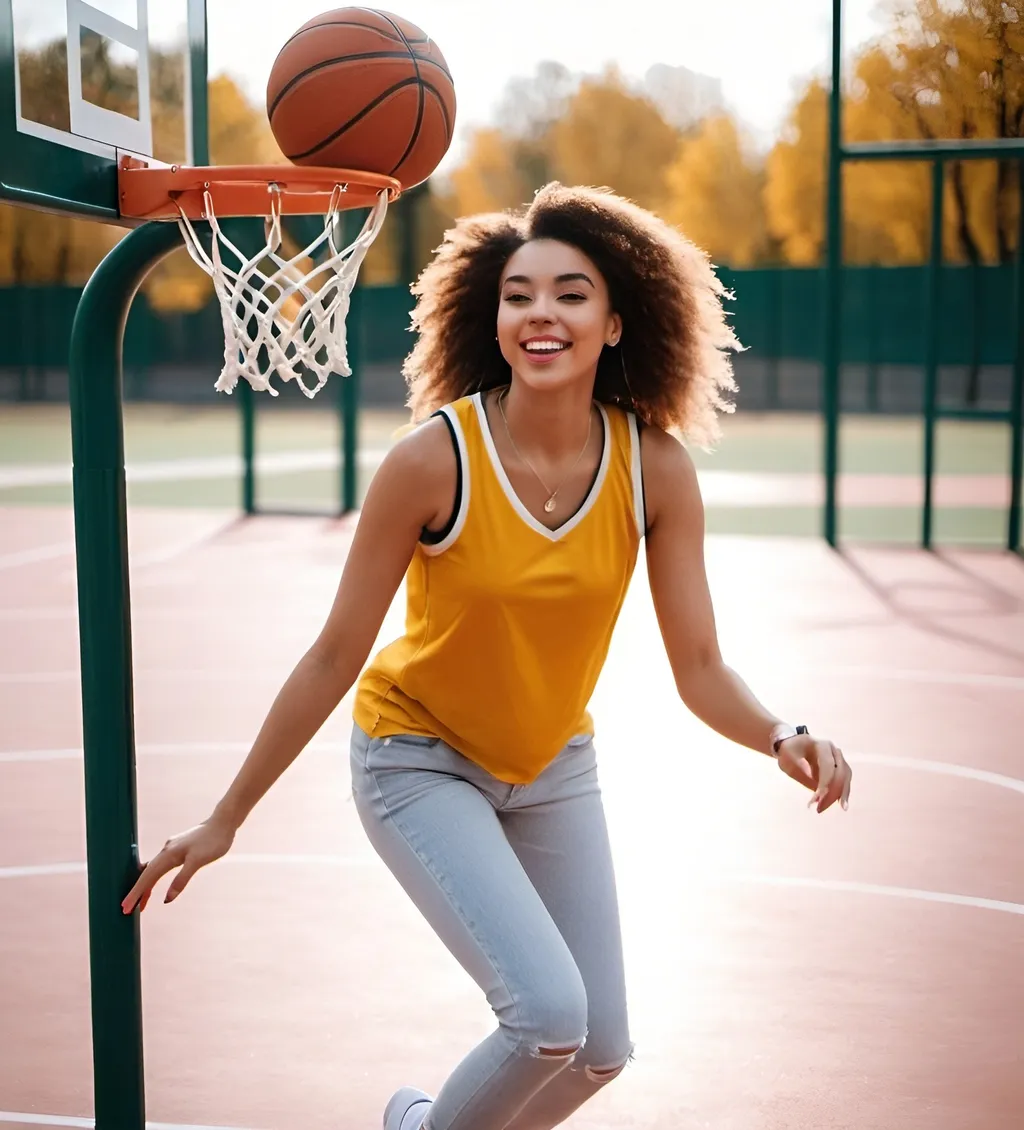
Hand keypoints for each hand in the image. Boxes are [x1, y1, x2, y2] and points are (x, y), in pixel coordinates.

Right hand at [121, 816, 235, 913]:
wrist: (224, 822)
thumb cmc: (214, 841)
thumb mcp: (198, 861)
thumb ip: (182, 879)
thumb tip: (166, 900)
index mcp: (169, 854)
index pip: (148, 877)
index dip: (136, 893)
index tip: (125, 907)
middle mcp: (166, 850)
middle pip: (147, 874)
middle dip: (137, 892)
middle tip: (126, 910)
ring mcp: (171, 848)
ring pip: (153, 870)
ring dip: (146, 886)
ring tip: (141, 905)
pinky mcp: (178, 848)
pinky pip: (161, 866)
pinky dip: (155, 877)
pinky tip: (153, 882)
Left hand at [776, 734, 851, 813]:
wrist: (793, 746)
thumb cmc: (789, 752)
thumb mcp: (788, 760)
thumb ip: (801, 772)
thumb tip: (817, 788)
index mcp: (822, 745)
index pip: (828, 765)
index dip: (825, 783)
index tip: (816, 798)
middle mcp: (834, 751)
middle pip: (840, 773)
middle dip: (832, 793)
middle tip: (818, 809)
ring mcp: (839, 759)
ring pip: (845, 779)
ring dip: (837, 796)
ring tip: (824, 808)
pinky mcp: (840, 768)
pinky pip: (844, 782)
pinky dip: (841, 794)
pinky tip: (840, 805)